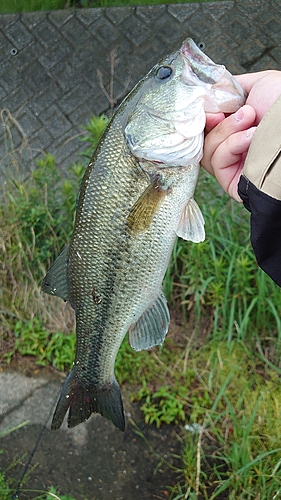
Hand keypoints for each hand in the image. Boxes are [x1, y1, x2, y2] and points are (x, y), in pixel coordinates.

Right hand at [201, 70, 280, 200]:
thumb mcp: (259, 84)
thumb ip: (232, 88)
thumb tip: (212, 91)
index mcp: (238, 127)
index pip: (207, 126)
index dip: (205, 116)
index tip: (213, 108)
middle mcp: (234, 147)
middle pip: (203, 139)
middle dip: (214, 123)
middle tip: (223, 113)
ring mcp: (233, 165)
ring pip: (208, 150)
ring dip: (226, 131)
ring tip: (248, 119)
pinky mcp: (231, 181)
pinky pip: (217, 162)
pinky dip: (231, 145)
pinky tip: (250, 136)